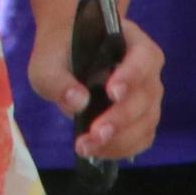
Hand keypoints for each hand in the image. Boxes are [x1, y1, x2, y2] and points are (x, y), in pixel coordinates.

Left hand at [27, 8, 163, 169]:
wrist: (64, 57)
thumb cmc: (60, 53)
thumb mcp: (47, 62)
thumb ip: (58, 79)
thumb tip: (78, 102)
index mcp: (132, 43)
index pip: (144, 57)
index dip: (131, 76)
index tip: (112, 93)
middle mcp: (147, 70)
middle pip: (146, 96)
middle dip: (121, 118)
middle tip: (95, 133)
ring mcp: (147, 96)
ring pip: (147, 121)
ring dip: (120, 139)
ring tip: (87, 147)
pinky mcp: (141, 119)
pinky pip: (143, 137)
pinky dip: (123, 148)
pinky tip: (97, 151)